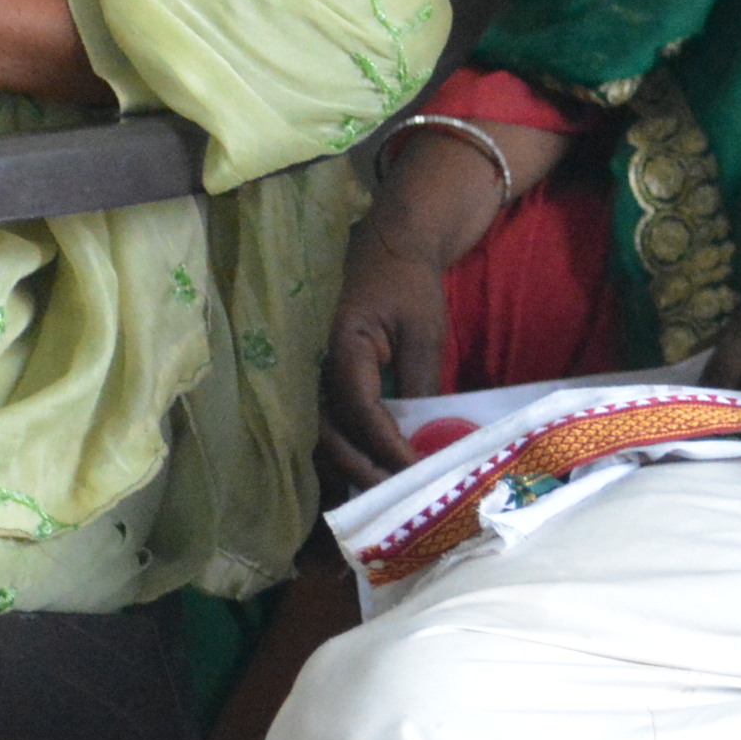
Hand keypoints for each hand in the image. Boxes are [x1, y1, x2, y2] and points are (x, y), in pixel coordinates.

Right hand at [317, 233, 450, 488]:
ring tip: (378, 491)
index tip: (410, 469)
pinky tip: (365, 470)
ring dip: (345, 464)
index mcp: (342, 347)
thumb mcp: (424, 328)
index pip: (359, 409)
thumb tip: (423, 434)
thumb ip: (420, 378)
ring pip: (320, 433)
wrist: (390, 246)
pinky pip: (327, 421)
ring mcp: (316, 373)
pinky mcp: (324, 378)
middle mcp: (318, 365)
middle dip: (358, 466)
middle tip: (392, 494)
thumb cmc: (409, 283)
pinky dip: (343, 448)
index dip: (383, 444)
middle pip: (326, 430)